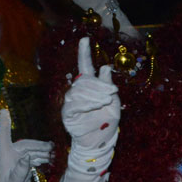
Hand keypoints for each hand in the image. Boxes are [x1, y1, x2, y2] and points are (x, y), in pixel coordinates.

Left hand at [0, 108, 51, 181]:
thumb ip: (20, 171)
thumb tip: (27, 157)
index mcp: (6, 156)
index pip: (4, 136)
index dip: (4, 124)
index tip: (3, 110)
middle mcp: (12, 156)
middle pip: (26, 144)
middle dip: (39, 144)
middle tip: (53, 147)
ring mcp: (18, 161)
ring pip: (32, 151)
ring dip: (43, 151)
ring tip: (54, 153)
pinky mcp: (24, 167)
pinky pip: (34, 158)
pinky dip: (42, 157)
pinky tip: (50, 159)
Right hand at [62, 37, 120, 154]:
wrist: (101, 142)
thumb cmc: (107, 123)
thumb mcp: (113, 102)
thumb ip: (108, 86)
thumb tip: (105, 67)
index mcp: (90, 87)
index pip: (85, 67)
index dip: (84, 53)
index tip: (85, 39)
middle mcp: (78, 92)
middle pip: (84, 80)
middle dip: (99, 84)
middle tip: (112, 91)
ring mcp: (71, 103)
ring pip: (78, 91)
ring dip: (94, 94)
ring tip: (106, 100)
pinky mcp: (68, 114)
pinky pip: (74, 105)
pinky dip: (86, 104)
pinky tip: (95, 106)